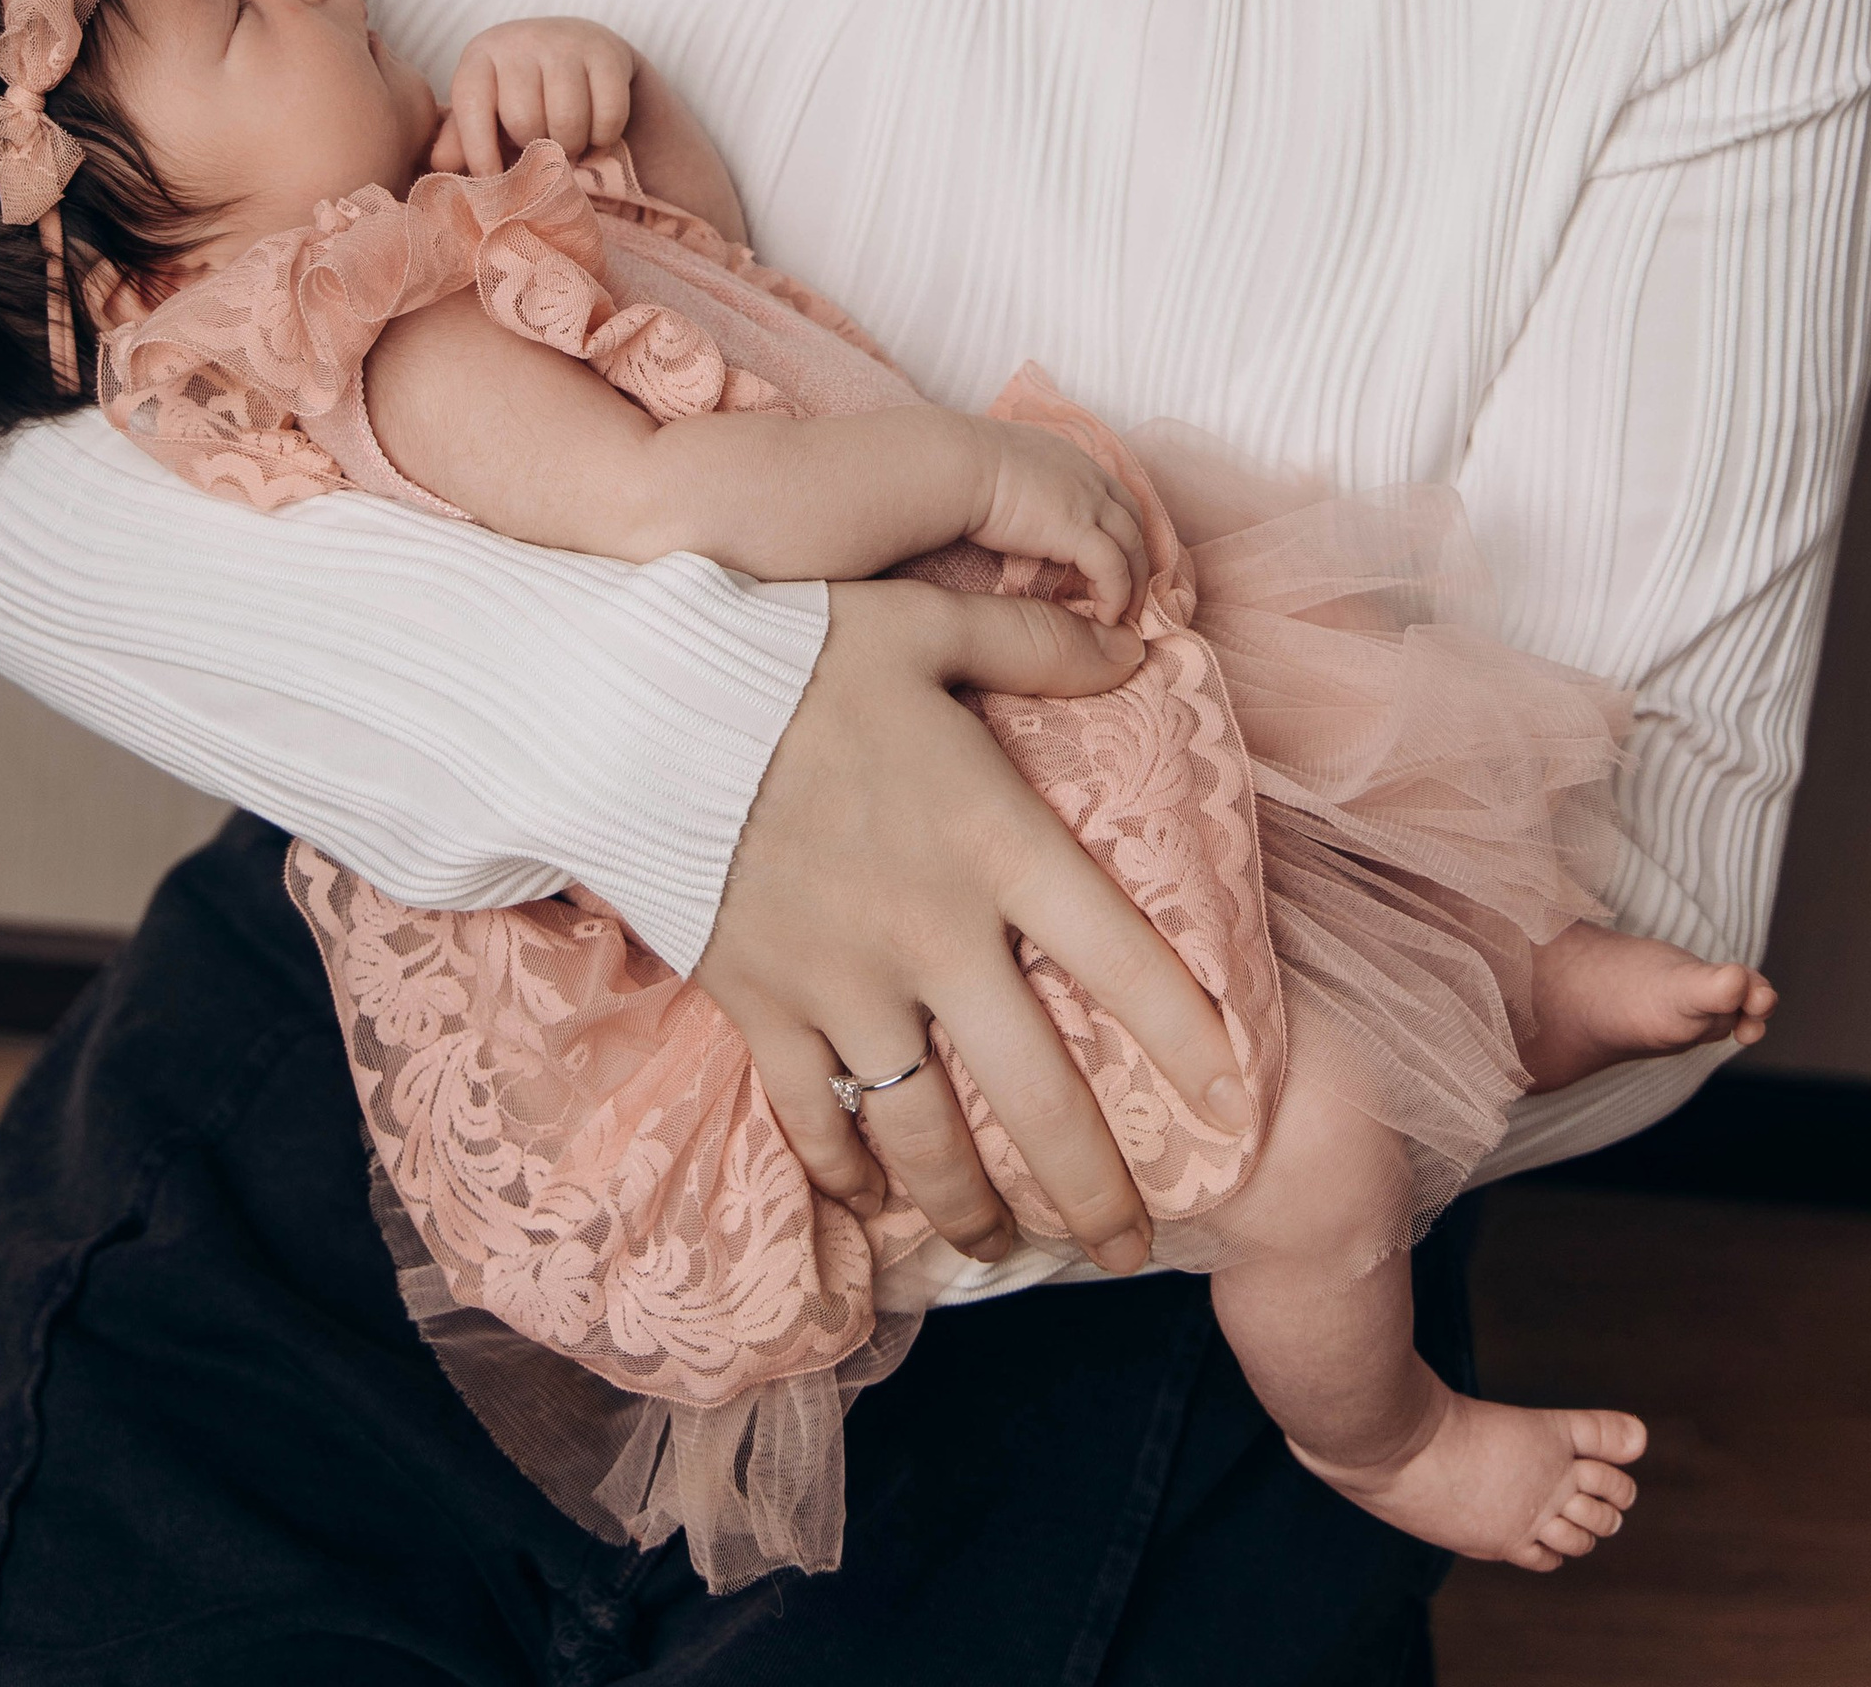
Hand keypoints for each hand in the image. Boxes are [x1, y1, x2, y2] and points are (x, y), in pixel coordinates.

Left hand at [430, 17, 637, 174]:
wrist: (578, 47)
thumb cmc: (523, 90)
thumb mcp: (487, 109)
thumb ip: (461, 137)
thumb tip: (441, 163)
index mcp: (481, 55)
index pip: (471, 106)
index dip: (479, 152)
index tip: (494, 182)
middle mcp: (520, 40)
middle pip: (524, 120)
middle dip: (535, 149)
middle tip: (543, 151)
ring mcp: (566, 42)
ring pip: (567, 121)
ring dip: (571, 148)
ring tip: (568, 144)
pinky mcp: (608, 52)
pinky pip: (608, 116)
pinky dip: (603, 138)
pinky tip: (596, 132)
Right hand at [695, 579, 1254, 1269]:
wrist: (631, 702)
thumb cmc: (787, 651)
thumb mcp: (925, 620)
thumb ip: (1036, 641)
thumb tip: (1137, 646)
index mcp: (993, 840)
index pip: (1124, 963)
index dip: (1192, 1044)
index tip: (1239, 1109)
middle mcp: (932, 935)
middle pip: (1039, 1097)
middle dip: (1098, 1191)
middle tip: (1135, 1249)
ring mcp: (842, 985)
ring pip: (927, 1139)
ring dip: (975, 1209)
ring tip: (1008, 1250)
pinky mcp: (761, 1009)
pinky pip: (816, 1118)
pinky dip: (847, 1171)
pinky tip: (873, 1201)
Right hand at [964, 422, 1150, 625]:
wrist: (957, 464)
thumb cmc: (963, 467)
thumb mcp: (1004, 466)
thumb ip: (1021, 484)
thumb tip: (1011, 505)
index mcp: (1070, 461)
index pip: (1113, 497)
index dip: (1120, 532)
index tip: (1116, 561)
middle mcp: (1088, 477)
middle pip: (1132, 522)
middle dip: (1137, 560)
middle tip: (1130, 594)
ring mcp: (1088, 501)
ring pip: (1132, 548)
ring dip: (1133, 585)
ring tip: (1123, 615)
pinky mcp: (1078, 529)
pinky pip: (1113, 569)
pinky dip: (1116, 595)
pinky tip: (1106, 618)